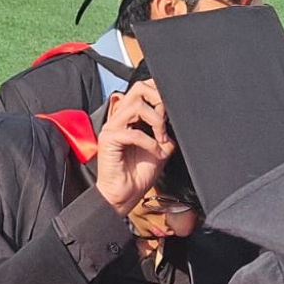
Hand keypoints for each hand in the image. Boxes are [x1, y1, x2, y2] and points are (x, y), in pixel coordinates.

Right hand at [95, 79, 175, 215]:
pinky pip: (134, 133)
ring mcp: (111, 128)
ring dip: (156, 122)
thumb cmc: (138, 174)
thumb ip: (164, 130)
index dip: (159, 94)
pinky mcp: (108, 140)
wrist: (125, 195)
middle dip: (158, 100)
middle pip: (138, 88)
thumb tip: (175, 119)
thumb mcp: (160, 147)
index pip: (143, 90)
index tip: (170, 113)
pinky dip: (150, 143)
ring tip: (161, 140)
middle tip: (165, 121)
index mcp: (128, 118)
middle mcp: (118, 119)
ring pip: (137, 106)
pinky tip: (155, 153)